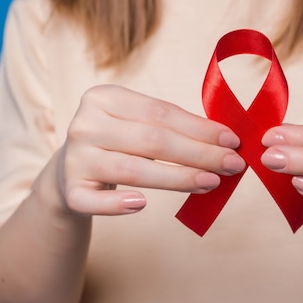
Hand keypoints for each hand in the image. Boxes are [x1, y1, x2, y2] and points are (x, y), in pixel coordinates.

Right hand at [58, 85, 244, 215]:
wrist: (70, 171)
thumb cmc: (118, 144)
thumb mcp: (137, 124)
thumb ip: (172, 127)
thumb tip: (226, 141)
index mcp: (104, 97)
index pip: (161, 113)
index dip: (200, 128)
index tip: (233, 141)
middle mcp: (85, 124)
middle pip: (152, 141)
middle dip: (199, 153)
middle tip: (233, 165)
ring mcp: (74, 158)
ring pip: (132, 170)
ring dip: (177, 178)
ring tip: (211, 183)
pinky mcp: (69, 190)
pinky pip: (93, 201)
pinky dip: (117, 205)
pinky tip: (141, 205)